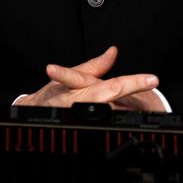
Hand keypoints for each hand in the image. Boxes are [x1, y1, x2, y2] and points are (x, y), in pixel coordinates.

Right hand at [14, 46, 167, 111]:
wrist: (30, 115)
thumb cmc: (50, 95)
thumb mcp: (69, 77)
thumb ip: (94, 67)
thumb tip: (113, 52)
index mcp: (76, 91)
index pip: (110, 86)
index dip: (132, 83)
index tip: (151, 79)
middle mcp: (78, 106)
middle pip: (111, 99)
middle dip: (131, 90)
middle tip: (152, 81)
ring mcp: (78, 121)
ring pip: (108, 116)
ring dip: (124, 109)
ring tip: (136, 93)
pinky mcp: (78, 130)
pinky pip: (101, 125)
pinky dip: (114, 119)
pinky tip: (127, 118)